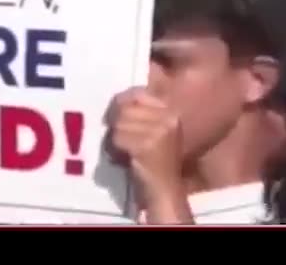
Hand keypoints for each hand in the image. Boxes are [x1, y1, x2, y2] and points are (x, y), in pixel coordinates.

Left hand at [107, 87, 183, 201]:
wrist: (165, 191)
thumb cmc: (156, 162)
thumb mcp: (155, 132)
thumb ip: (141, 113)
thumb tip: (117, 99)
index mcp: (171, 113)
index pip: (137, 93)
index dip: (121, 102)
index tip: (115, 115)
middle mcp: (168, 119)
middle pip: (125, 108)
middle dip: (116, 123)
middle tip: (118, 137)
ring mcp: (159, 132)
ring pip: (119, 123)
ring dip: (114, 138)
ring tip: (122, 150)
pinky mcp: (147, 145)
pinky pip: (118, 138)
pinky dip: (114, 149)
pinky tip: (121, 157)